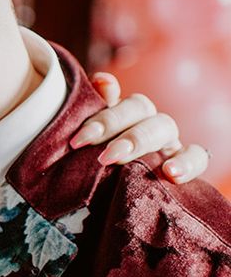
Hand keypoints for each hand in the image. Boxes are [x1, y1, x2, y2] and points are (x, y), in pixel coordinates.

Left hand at [69, 72, 209, 183]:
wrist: (112, 196)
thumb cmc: (101, 160)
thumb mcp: (94, 138)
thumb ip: (95, 108)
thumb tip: (102, 81)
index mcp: (124, 111)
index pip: (119, 100)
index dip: (103, 116)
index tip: (79, 139)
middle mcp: (147, 119)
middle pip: (140, 108)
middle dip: (114, 127)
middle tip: (99, 155)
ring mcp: (169, 140)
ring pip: (164, 126)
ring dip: (140, 140)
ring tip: (119, 160)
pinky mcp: (187, 164)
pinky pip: (198, 156)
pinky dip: (188, 162)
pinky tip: (171, 174)